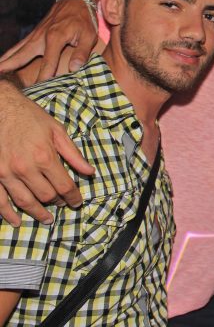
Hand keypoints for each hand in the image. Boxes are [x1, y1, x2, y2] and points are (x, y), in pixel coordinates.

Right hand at [0, 0, 97, 81]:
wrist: (76, 1)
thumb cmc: (84, 20)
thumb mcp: (89, 35)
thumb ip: (82, 52)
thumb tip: (74, 68)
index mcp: (55, 38)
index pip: (49, 62)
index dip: (44, 77)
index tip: (38, 89)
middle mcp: (41, 37)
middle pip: (23, 56)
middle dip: (10, 67)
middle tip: (0, 78)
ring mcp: (35, 35)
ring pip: (17, 50)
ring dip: (5, 61)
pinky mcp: (34, 34)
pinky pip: (19, 46)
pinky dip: (9, 54)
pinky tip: (3, 61)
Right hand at [0, 83, 93, 225]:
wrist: (2, 108)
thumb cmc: (31, 118)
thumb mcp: (57, 131)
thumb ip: (73, 154)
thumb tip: (89, 172)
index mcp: (45, 157)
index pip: (64, 186)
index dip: (73, 197)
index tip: (77, 202)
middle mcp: (25, 168)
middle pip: (46, 196)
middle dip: (57, 202)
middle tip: (62, 204)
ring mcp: (6, 173)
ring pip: (25, 201)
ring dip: (37, 212)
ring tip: (46, 218)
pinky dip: (7, 213)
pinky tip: (16, 221)